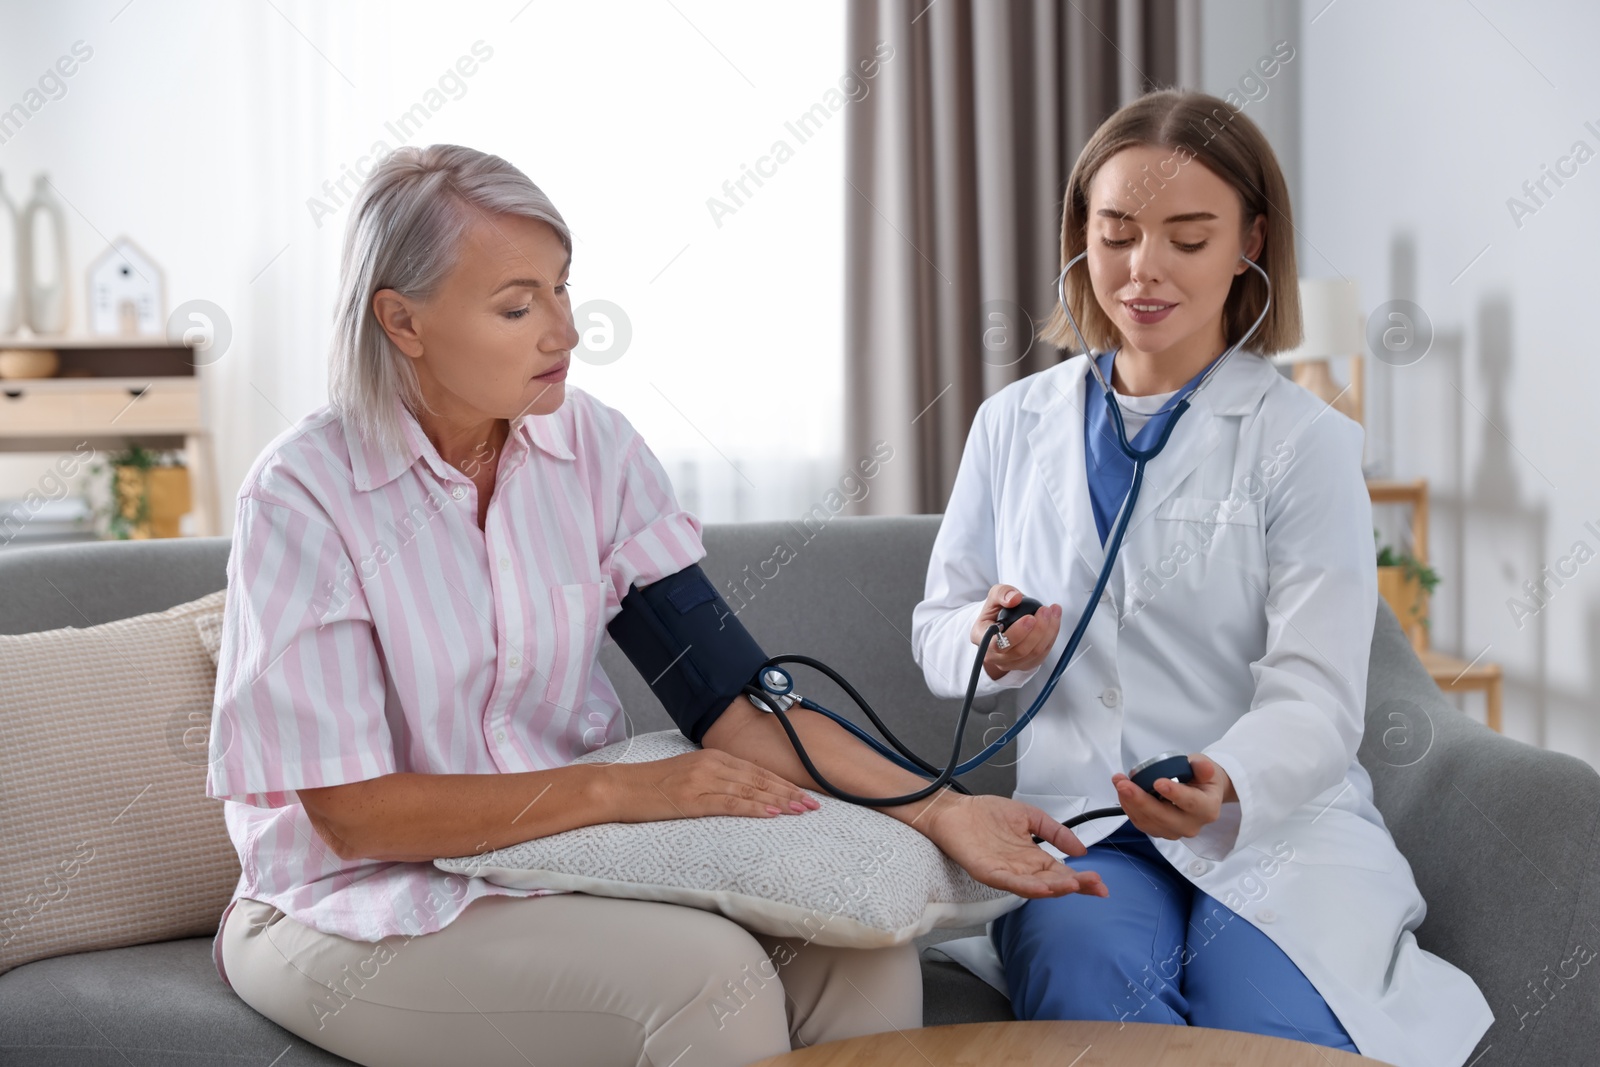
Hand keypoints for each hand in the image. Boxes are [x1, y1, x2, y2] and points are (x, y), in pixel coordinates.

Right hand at [612, 749, 820, 822]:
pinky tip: (772, 814)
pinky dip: (754, 808)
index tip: (805, 793)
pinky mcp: (693, 799)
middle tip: (814, 805)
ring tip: (801, 811)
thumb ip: (715, 778)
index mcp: (713, 757)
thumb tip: (741, 791)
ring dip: (780, 802)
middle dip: (790, 792)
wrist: (619, 787)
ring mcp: (703, 781)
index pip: (757, 770)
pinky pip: (730, 803)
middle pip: (760, 779)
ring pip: (751, 791)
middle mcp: (712, 765)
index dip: (784, 782)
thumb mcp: (688, 774)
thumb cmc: (651, 785)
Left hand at [923, 792, 1107, 898]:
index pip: (1062, 873)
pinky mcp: (988, 872)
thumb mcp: (1030, 818)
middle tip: (1095, 885)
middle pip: (1053, 883)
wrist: (955, 811)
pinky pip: (1009, 883)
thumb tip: (1080, 850)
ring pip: (1035, 886)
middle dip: (1075, 885)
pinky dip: (1026, 887)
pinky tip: (1042, 887)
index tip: (1100, 883)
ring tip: (1074, 885)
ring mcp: (1006, 873)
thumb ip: (1056, 832)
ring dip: (1055, 888)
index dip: (1082, 879)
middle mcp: (1022, 869)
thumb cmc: (986, 814)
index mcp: (1033, 858)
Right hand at [971, 585, 1061, 680]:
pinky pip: (1043, 654)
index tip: (1030, 617)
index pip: (997, 643)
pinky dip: (1051, 637)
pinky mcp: (1025, 665)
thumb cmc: (998, 610)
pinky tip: (1054, 621)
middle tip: (1045, 610)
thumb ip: (1002, 593)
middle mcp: (993, 655)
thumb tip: (1015, 599)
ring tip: (1053, 612)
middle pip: (1019, 651)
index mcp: (980, 637)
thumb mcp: (995, 594)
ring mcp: (1010, 663)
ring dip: (1048, 632)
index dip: (1017, 633)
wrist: (1004, 623)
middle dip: (1038, 630)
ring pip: (1034, 653)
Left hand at [1112, 753, 1233, 839]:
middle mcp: (1191, 825)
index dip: (1174, 794)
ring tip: (1119, 782)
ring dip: (1130, 802)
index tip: (1158, 782)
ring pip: (1149, 821)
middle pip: (1164, 817)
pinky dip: (1129, 807)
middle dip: (1141, 800)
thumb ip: (1203, 766)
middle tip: (1124, 784)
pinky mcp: (1159, 831)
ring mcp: (1175, 831)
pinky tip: (1123, 791)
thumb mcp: (1207, 768)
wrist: (1201, 796)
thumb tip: (1202, 766)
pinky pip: (1141, 822)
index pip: (1191, 803)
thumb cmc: (1202, 780)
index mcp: (1207, 808)